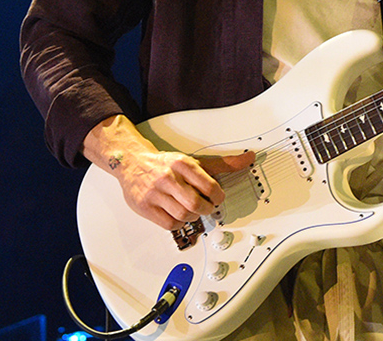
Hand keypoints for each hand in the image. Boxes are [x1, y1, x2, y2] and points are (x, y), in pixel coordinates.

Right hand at [83, 115, 253, 229]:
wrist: (133, 162)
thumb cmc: (166, 164)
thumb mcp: (194, 160)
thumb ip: (222, 164)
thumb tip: (249, 158)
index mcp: (182, 164)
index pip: (208, 185)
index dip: (218, 196)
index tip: (218, 198)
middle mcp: (168, 177)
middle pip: (195, 203)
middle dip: (206, 209)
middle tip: (206, 206)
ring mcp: (155, 193)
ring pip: (183, 215)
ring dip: (192, 217)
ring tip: (192, 210)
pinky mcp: (145, 207)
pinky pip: (168, 224)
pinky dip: (178, 223)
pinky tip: (178, 216)